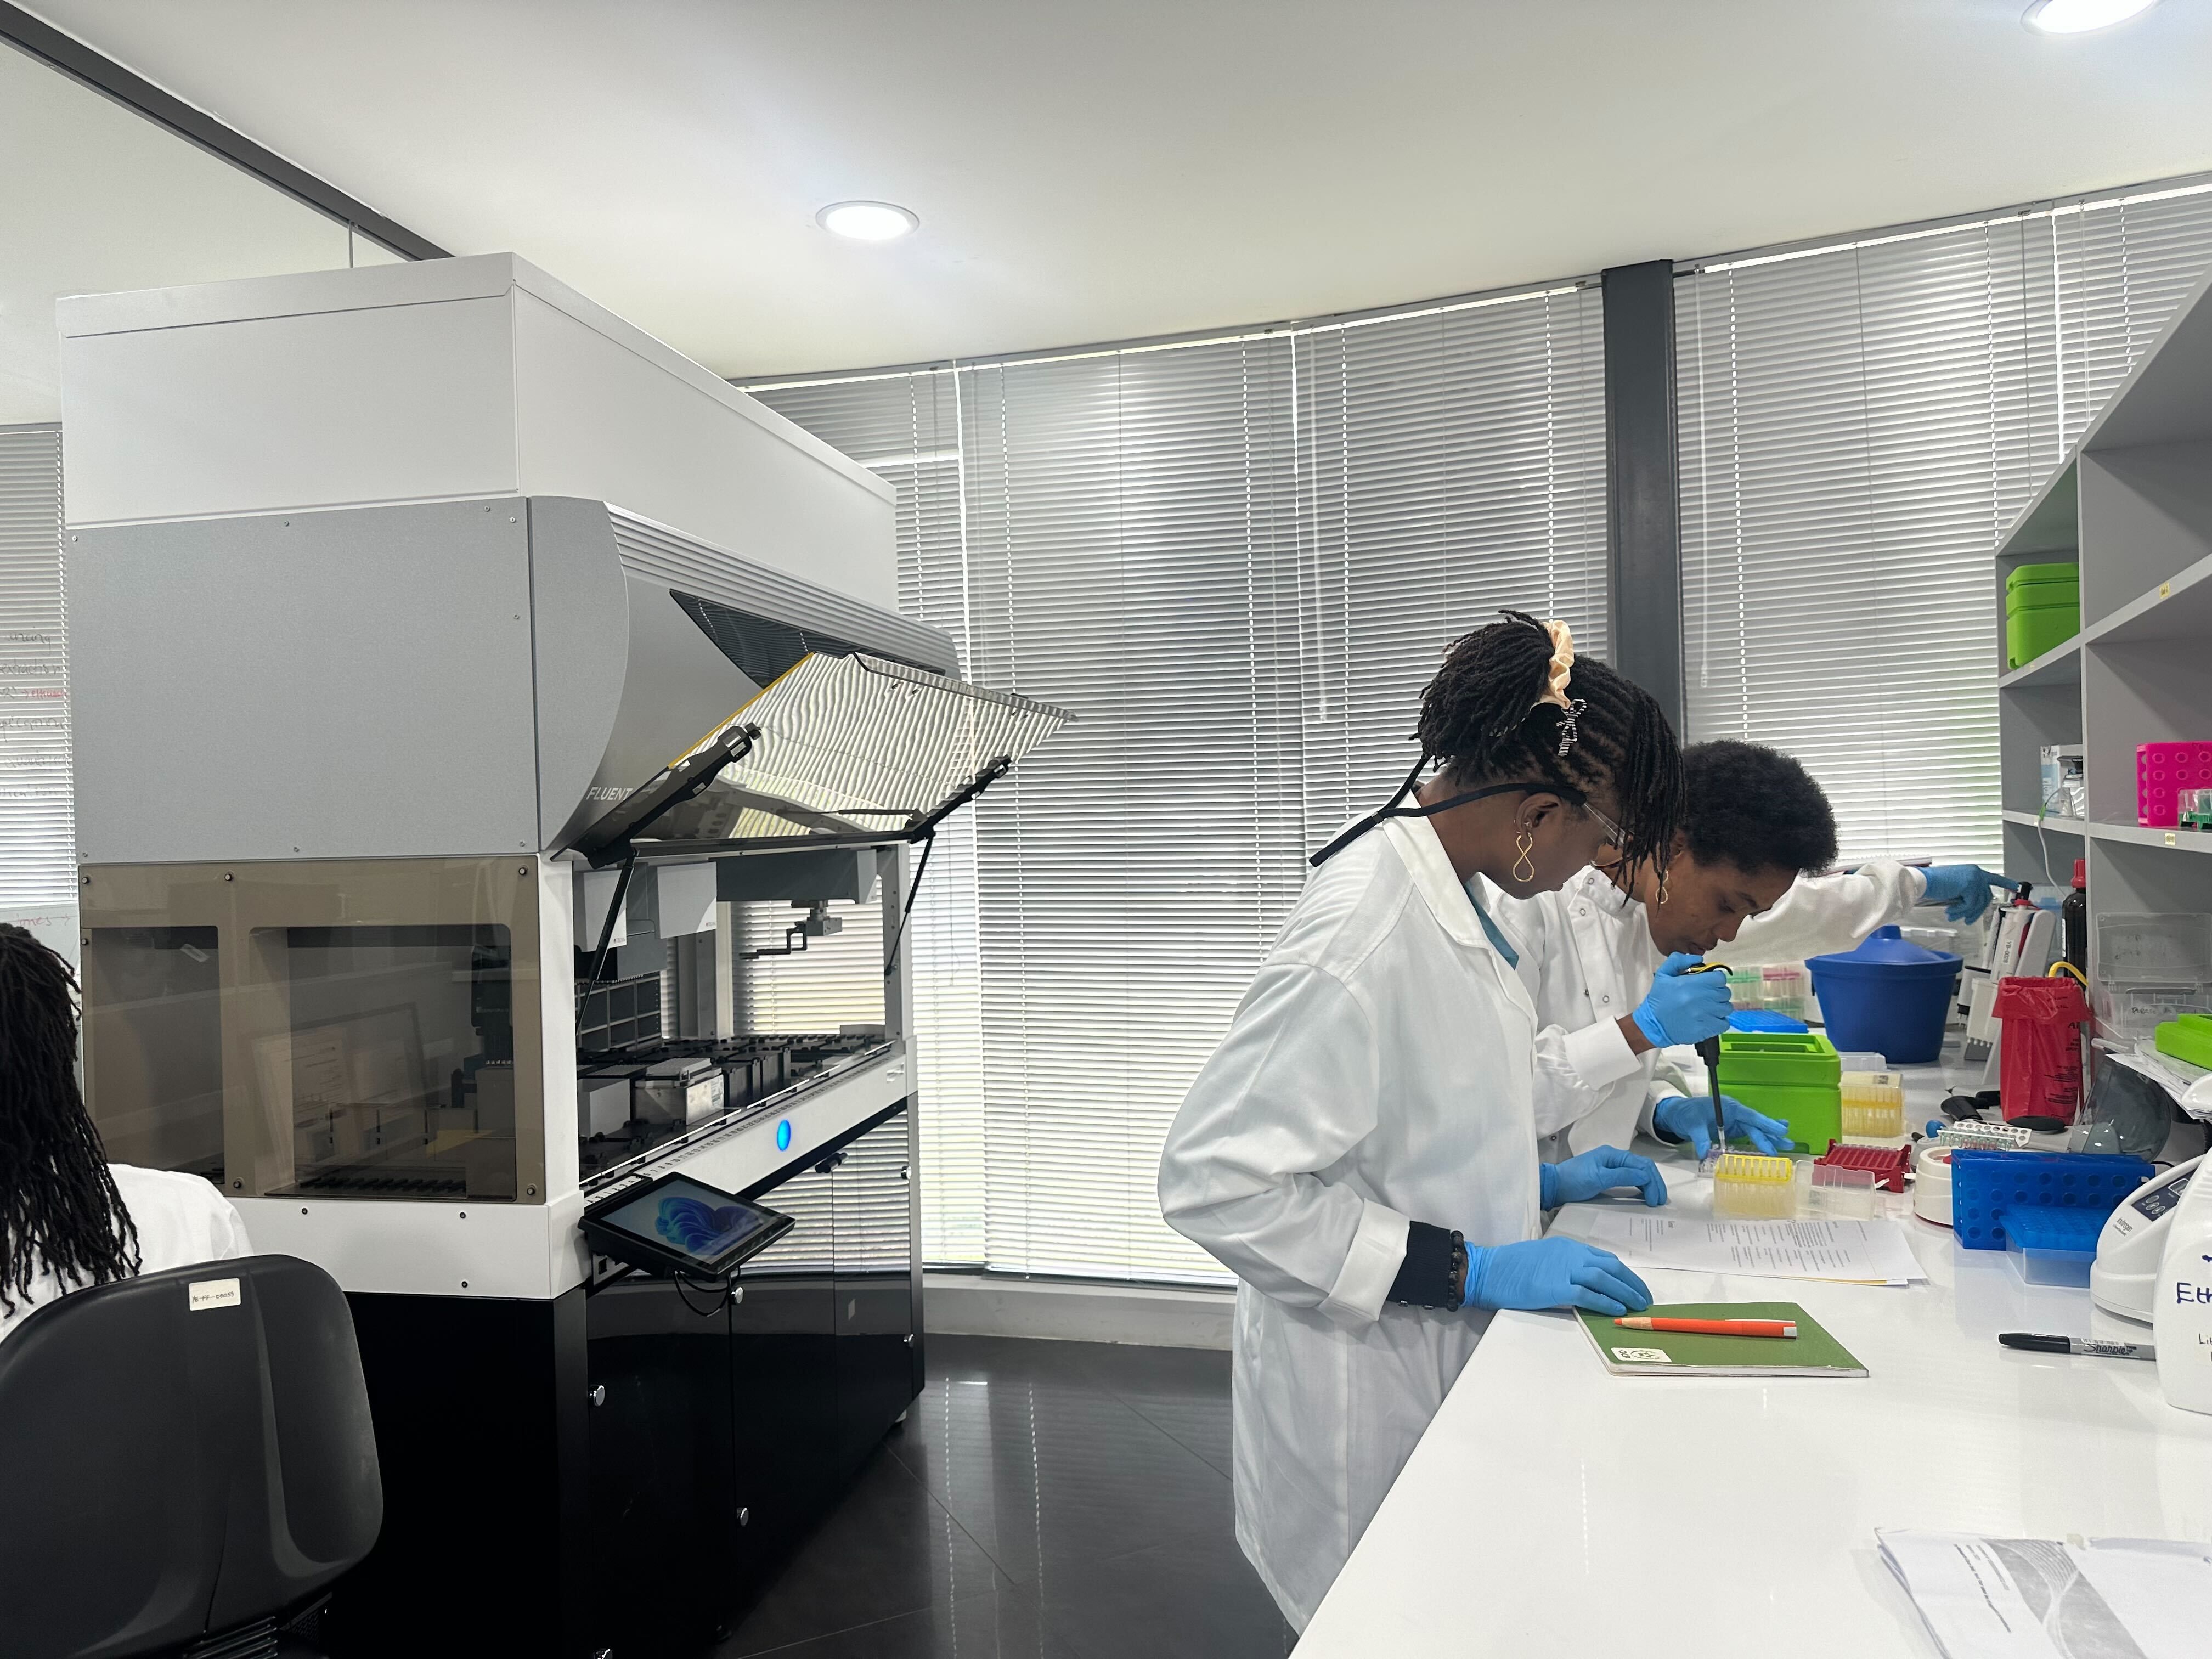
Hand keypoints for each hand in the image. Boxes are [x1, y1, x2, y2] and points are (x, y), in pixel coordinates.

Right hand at [1464, 1236, 1652, 1315]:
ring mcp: (1565, 1270)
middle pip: (1611, 1267)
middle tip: (1644, 1296)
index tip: (1633, 1284)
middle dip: (1632, 1282)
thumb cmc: (1512, 1266)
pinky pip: (1589, 1295)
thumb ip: (1565, 1265)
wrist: (1490, 1270)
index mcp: (1568, 1246)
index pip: (1604, 1258)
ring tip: (1638, 1305)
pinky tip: (1617, 1309)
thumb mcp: (1544, 1257)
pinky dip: (1606, 1302)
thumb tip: (1584, 1283)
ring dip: (1625, 1293)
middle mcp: (1571, 1255)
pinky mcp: (1557, 1288)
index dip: (1623, 1273)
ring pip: (1605, 1279)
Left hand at [1541, 1146, 1667, 1207]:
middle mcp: (1615, 1158)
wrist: (1554, 1186)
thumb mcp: (1598, 1178)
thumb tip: (1646, 1175)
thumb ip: (1622, 1175)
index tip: (1655, 1199)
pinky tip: (1645, 1195)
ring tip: (1655, 1200)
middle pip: (1643, 1167)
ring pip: (1638, 1173)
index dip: (1653, 1181)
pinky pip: (1630, 1179)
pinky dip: (1640, 1186)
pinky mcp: (1609, 1176)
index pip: (1642, 1164)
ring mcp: (1612, 1167)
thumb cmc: (1574, 1181)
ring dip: (1649, 1185)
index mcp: (1613, 1154)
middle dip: (1654, 1183)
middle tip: (1659, 1201)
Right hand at [1630, 953, 1732, 1047]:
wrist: (1654, 1025)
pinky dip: (1719, 1021)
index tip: (1708, 983)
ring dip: (1719, 1007)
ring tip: (1707, 1008)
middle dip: (1717, 992)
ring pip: (1726, 1008)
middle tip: (1706, 996)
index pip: (1720, 978)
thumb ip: (1679, 961)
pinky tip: (1708, 1019)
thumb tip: (1700, 959)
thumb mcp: (1663, 974)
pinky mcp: (1707, 1029)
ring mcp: (1706, 1016)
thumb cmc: (1659, 1000)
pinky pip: (1724, 1023)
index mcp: (1692, 984)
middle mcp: (1702, 999)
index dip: (1715, 979)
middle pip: (1725, 992)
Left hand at [1652, 1094, 1793, 1157]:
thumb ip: (1700, 1137)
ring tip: (1786, 1145)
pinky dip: (1758, 1141)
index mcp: (1729, 1107)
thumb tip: (1706, 1152)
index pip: (1751, 1116)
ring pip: (1754, 1131)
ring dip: (1769, 1138)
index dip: (1766, 1123)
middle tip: (1788, 1143)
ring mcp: (1733, 1123)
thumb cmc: (1685, 1113)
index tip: (1781, 1130)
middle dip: (1772, 1134)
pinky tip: (1769, 1145)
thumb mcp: (1691, 1124)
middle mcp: (1734, 1114)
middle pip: (1756, 1125)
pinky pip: (1747, 1137)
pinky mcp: (1730, 1131)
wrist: (1675, 1114)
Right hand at [1917, 864, 2016, 923]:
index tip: (2015, 887)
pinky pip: (1971, 904)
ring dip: (1965, 912)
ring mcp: (1975, 879)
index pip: (1994, 878)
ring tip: (1953, 915)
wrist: (1924, 881)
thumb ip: (1967, 892)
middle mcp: (1977, 873)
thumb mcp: (1955, 887)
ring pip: (1979, 903)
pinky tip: (1950, 910)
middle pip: (1986, 896)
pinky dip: (1960, 910)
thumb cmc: (1934, 883)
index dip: (2006, 883)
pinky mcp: (1970, 886)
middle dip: (1977, 911)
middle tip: (1968, 919)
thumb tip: (1972, 906)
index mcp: (1973, 871)